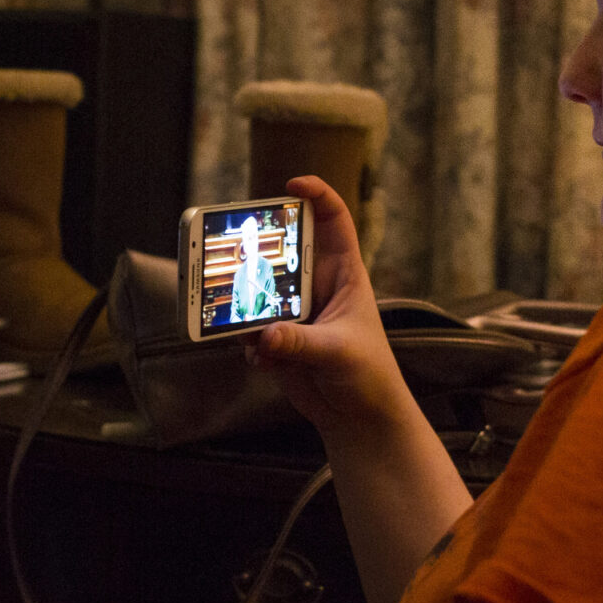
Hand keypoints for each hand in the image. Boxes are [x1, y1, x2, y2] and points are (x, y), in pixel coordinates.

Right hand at [246, 175, 414, 438]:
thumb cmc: (369, 375)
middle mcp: (316, 285)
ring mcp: (295, 311)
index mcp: (344, 274)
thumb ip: (301, 342)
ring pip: (259, 290)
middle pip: (282, 249)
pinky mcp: (278, 338)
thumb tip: (264, 335)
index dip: (317, 195)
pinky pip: (250, 328)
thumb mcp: (340, 353)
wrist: (358, 418)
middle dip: (258, 248)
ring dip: (245, 303)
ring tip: (239, 320)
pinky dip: (249, 342)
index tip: (291, 184)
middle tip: (234, 248)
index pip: (334, 220)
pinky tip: (263, 360)